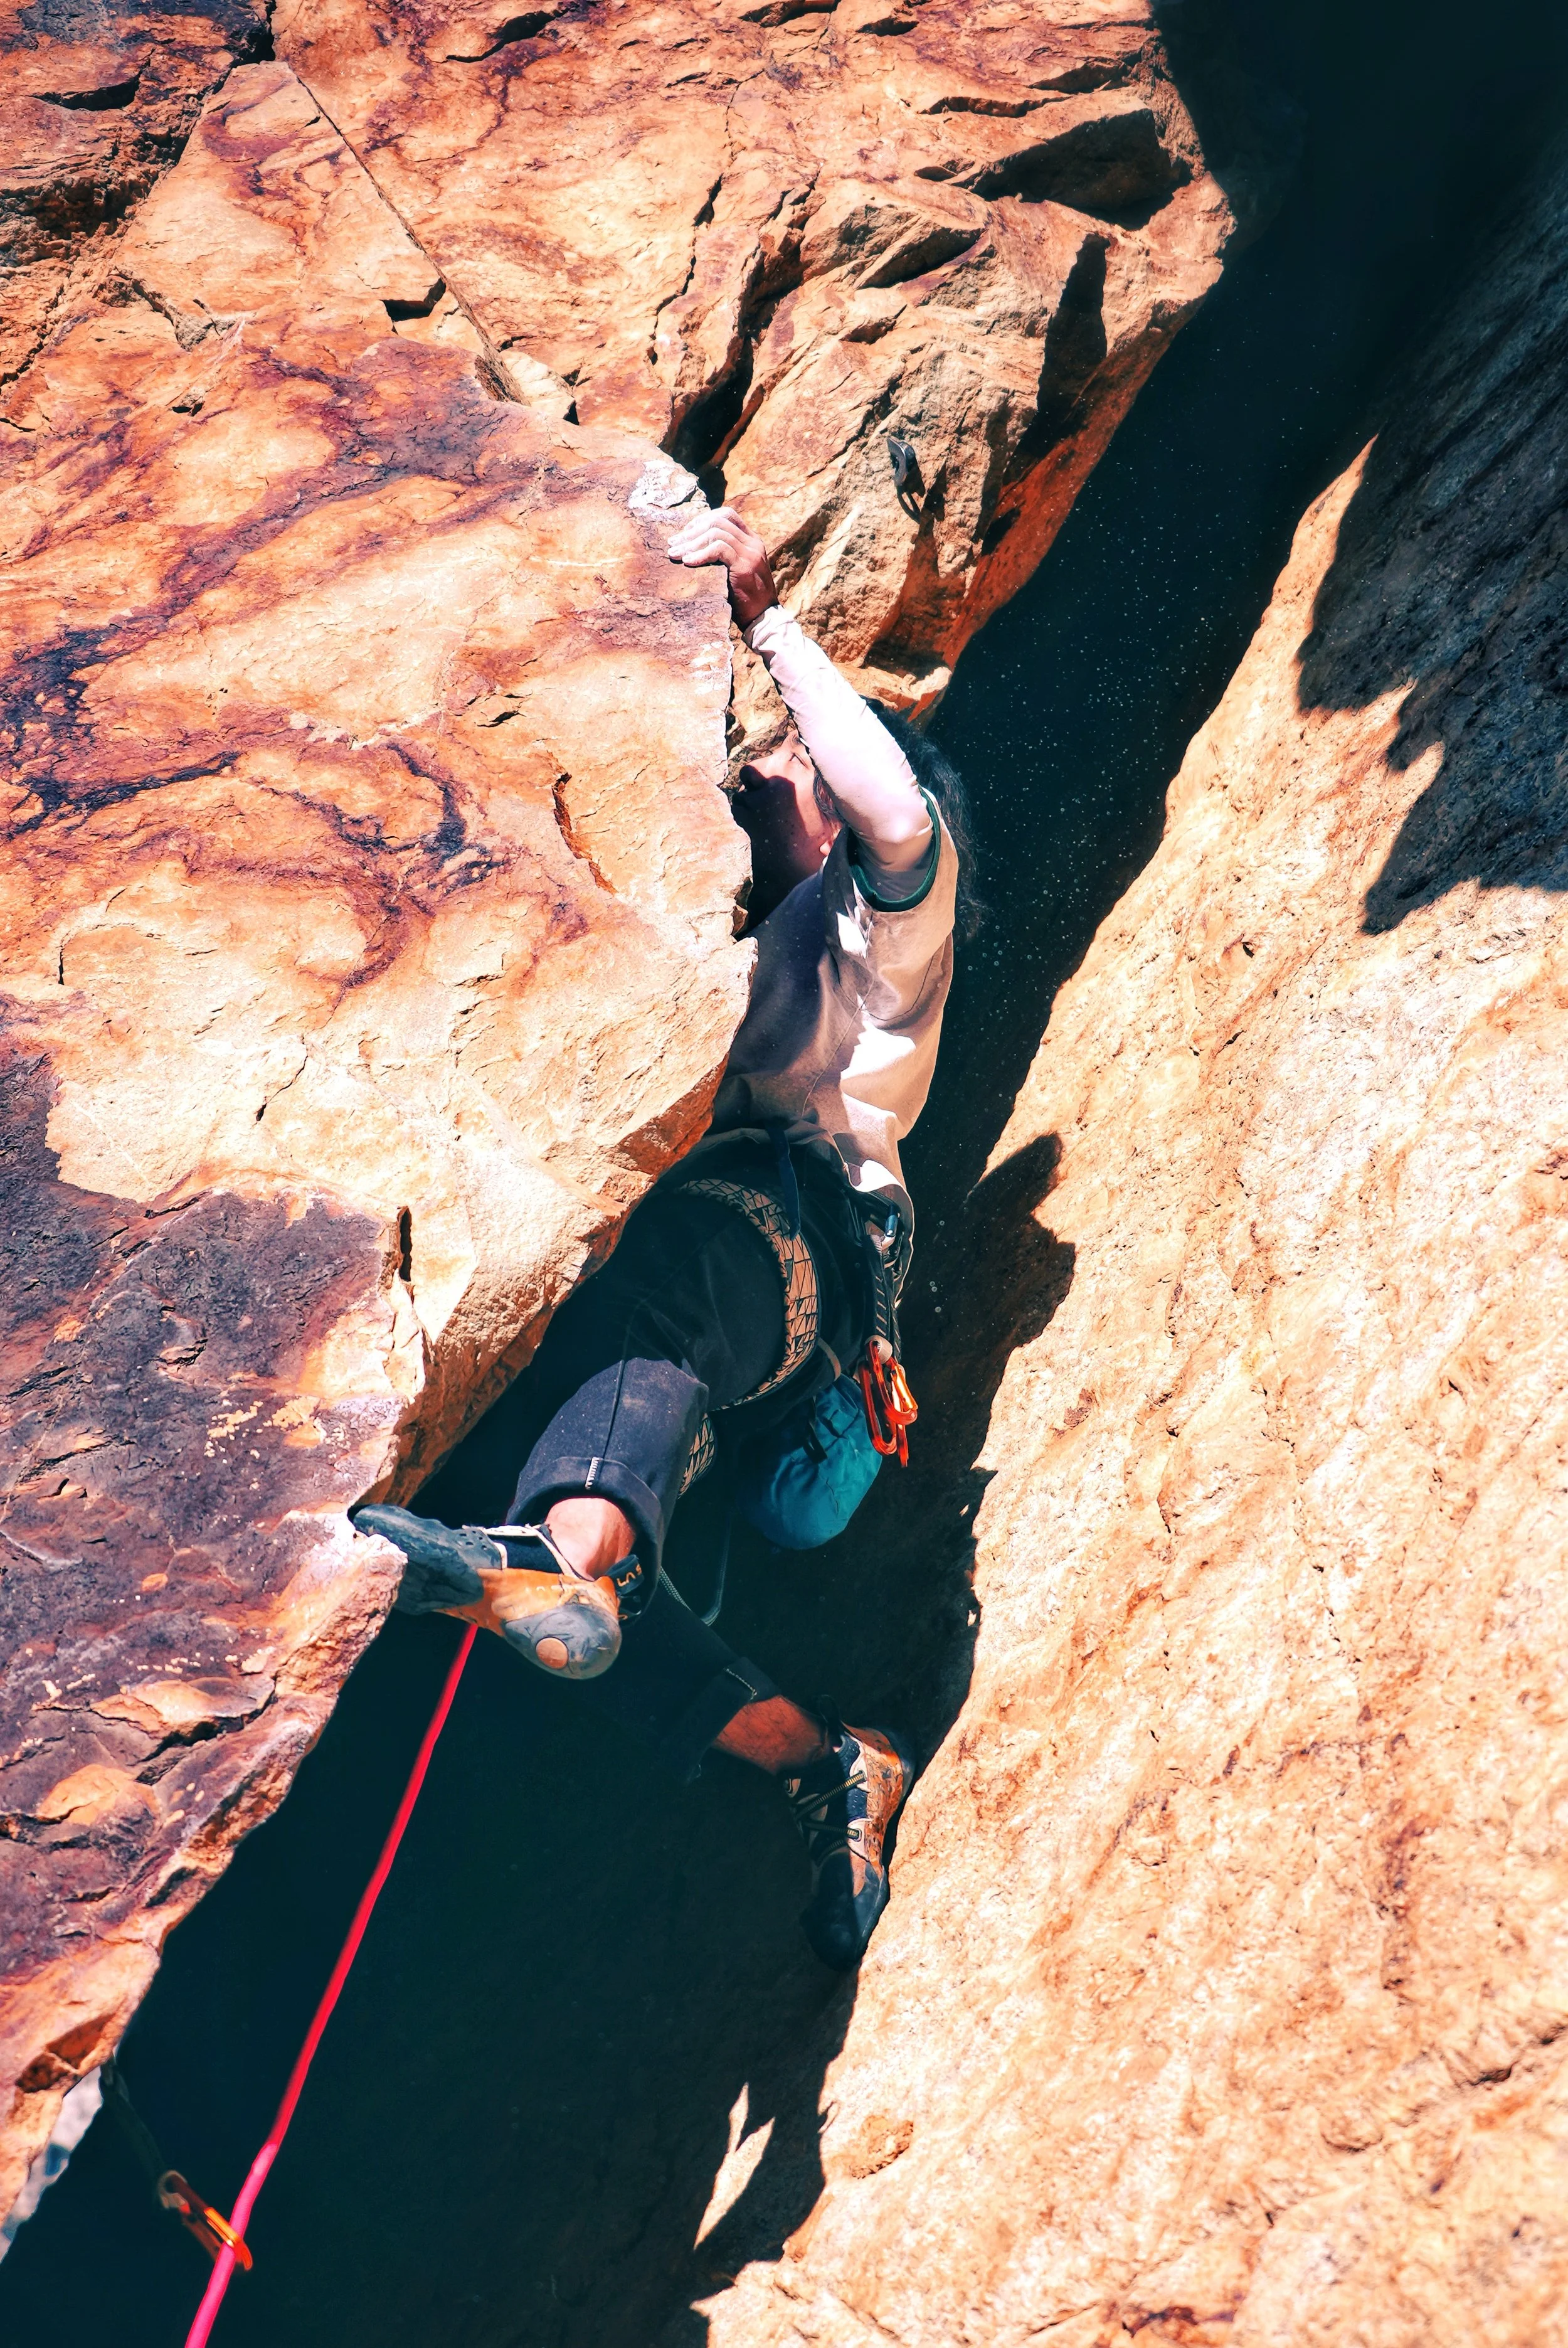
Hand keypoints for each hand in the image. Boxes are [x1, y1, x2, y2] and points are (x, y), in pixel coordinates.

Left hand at [667, 504, 778, 626]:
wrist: (763, 620)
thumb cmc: (745, 600)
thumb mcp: (735, 572)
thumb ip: (724, 557)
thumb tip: (695, 550)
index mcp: (751, 541)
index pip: (726, 516)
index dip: (703, 519)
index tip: (686, 533)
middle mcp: (752, 543)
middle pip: (718, 521)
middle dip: (692, 530)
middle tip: (673, 543)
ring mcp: (750, 553)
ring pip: (716, 533)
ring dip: (691, 542)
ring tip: (675, 554)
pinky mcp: (744, 565)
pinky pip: (718, 549)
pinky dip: (700, 554)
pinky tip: (688, 562)